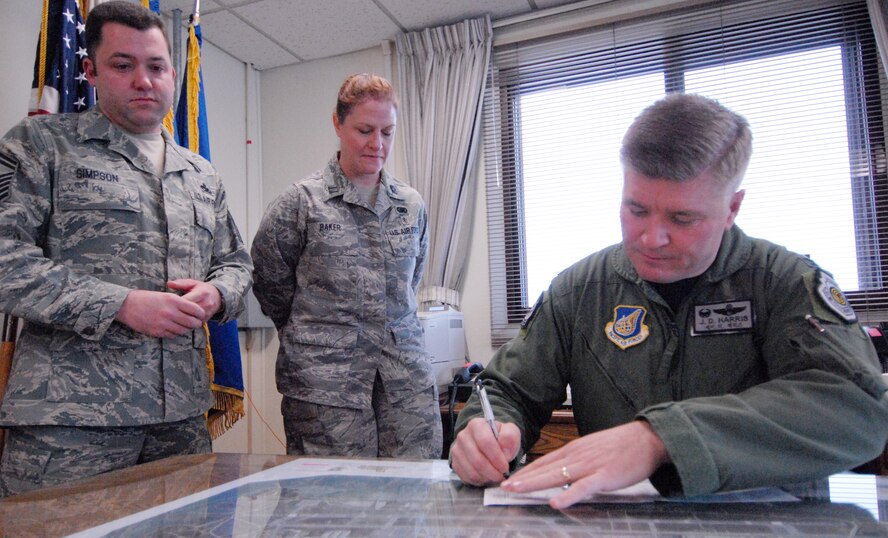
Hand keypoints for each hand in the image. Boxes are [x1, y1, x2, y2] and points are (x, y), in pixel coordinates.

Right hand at [115, 289, 205, 337]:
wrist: (127, 305)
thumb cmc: (147, 298)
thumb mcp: (165, 295)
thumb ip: (180, 302)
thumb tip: (194, 310)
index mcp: (173, 300)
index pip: (196, 310)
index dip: (201, 314)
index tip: (201, 314)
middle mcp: (170, 312)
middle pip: (192, 323)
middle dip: (196, 323)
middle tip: (196, 322)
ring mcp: (163, 323)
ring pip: (183, 331)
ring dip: (186, 329)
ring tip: (185, 326)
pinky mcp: (157, 332)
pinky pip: (173, 335)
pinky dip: (176, 333)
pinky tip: (174, 328)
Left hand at [166, 279, 221, 321]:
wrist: (217, 297)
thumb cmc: (202, 289)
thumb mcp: (193, 283)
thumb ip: (181, 283)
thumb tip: (169, 284)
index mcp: (202, 293)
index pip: (188, 300)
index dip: (177, 303)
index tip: (169, 303)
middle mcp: (206, 304)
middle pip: (189, 311)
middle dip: (178, 312)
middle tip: (168, 312)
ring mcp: (207, 313)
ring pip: (192, 319)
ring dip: (182, 318)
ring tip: (173, 317)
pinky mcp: (206, 319)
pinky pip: (194, 323)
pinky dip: (186, 322)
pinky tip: (179, 320)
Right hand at [450, 417, 520, 485]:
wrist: (488, 443)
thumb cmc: (499, 438)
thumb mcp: (510, 432)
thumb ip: (510, 437)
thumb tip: (504, 451)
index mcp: (476, 425)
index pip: (485, 442)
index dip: (497, 458)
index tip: (505, 466)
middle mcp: (463, 436)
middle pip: (477, 460)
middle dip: (492, 471)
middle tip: (502, 475)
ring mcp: (457, 451)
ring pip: (472, 471)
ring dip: (487, 477)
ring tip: (496, 476)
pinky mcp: (455, 463)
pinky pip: (467, 477)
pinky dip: (480, 480)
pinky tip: (487, 476)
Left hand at [500, 421, 669, 508]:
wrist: (647, 439)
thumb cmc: (622, 445)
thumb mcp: (593, 448)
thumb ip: (577, 460)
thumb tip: (562, 471)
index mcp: (574, 450)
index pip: (544, 461)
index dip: (525, 471)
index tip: (509, 478)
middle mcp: (577, 456)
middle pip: (544, 468)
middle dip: (522, 478)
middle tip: (502, 486)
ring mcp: (589, 466)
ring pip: (556, 476)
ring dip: (534, 483)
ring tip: (516, 490)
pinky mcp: (604, 477)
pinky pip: (583, 488)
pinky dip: (568, 495)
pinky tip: (555, 501)